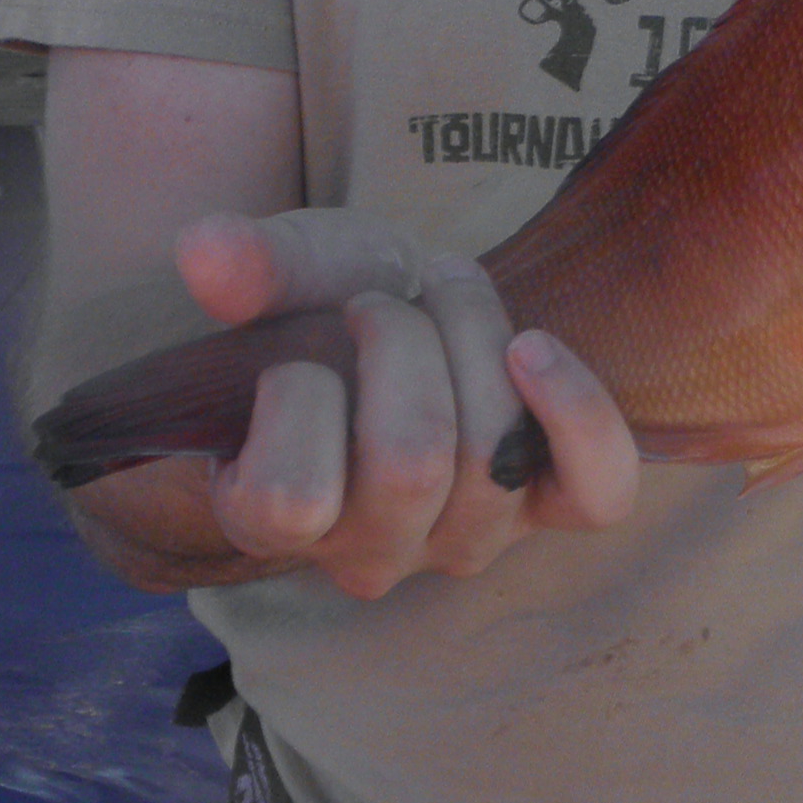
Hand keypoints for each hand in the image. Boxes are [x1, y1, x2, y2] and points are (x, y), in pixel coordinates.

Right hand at [150, 206, 638, 598]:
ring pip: (492, 461)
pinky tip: (534, 349)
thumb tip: (206, 251)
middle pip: (409, 465)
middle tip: (386, 302)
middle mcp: (372, 552)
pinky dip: (575, 414)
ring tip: (448, 295)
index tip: (304, 345)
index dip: (303, 392)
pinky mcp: (547, 507)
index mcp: (276, 515)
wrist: (402, 310)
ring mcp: (466, 537)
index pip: (292, 499)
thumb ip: (252, 266)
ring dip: (476, 341)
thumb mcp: (289, 273)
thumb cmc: (327, 308)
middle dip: (403, 343)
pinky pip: (596, 495)